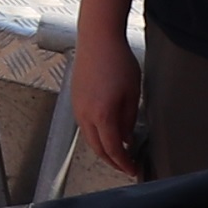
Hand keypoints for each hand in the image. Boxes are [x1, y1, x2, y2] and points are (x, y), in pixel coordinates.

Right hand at [66, 27, 147, 179]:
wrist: (97, 39)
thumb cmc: (116, 60)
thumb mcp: (131, 93)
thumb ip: (128, 120)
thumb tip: (126, 138)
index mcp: (102, 115)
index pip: (113, 150)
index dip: (123, 163)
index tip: (132, 169)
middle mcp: (85, 115)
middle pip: (97, 148)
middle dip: (112, 161)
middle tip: (126, 164)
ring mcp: (77, 107)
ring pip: (89, 138)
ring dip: (103, 148)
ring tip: (118, 150)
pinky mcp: (75, 99)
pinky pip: (84, 125)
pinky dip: (95, 135)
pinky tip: (106, 131)